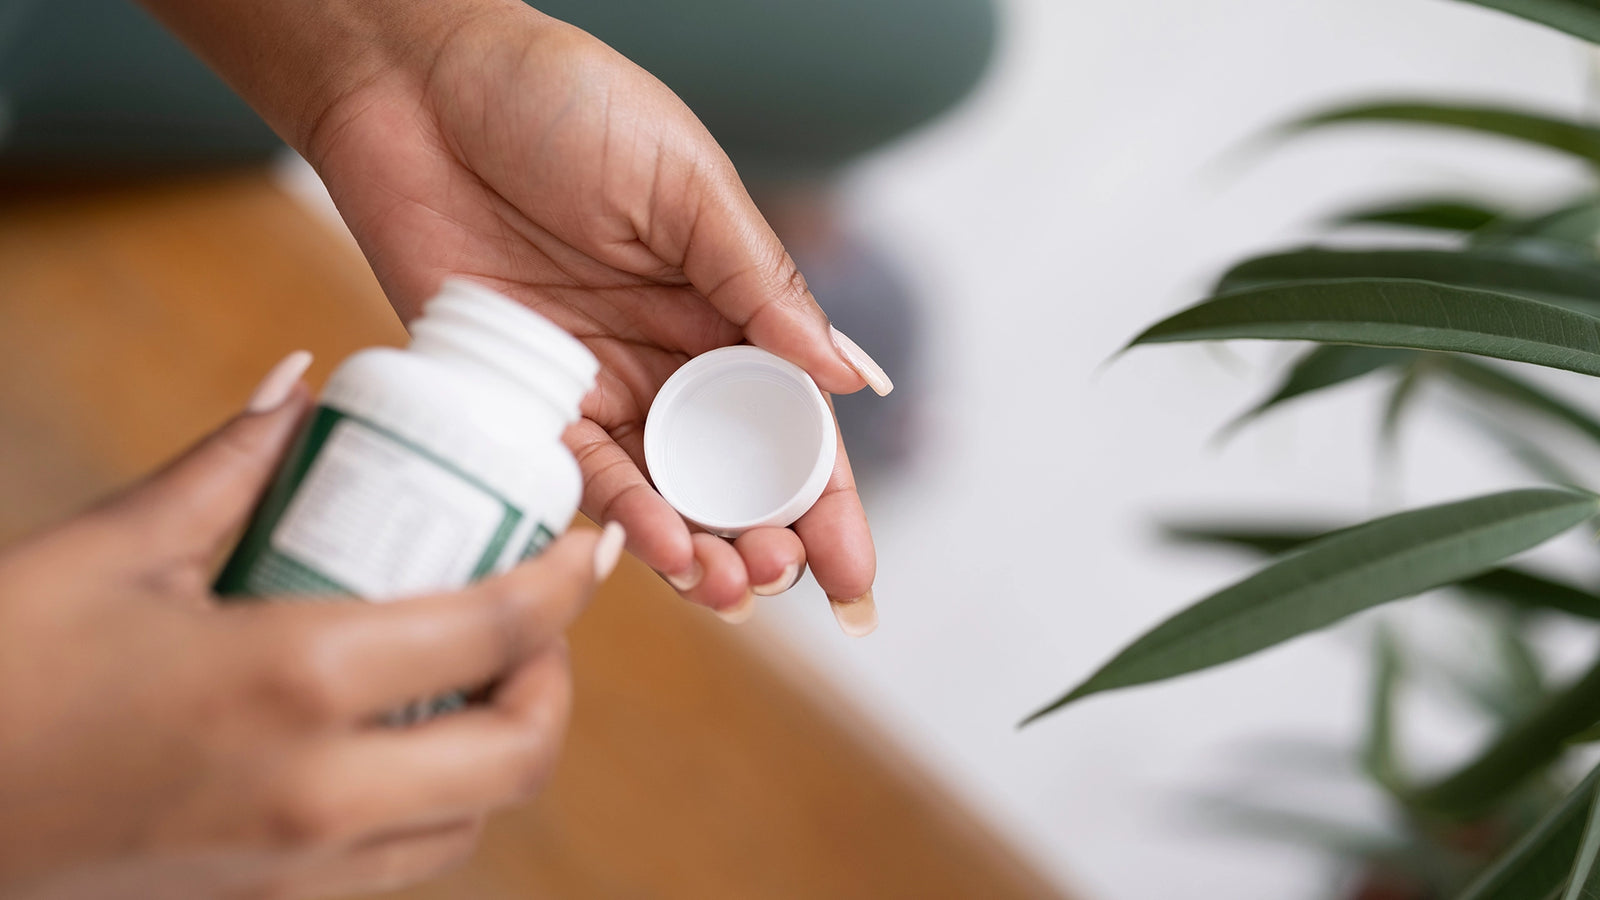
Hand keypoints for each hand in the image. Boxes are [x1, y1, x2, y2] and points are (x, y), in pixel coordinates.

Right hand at [0, 368, 615, 899]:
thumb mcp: (114, 547)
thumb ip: (234, 463)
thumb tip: (304, 387)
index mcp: (291, 681)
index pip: (496, 631)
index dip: (566, 581)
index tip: (589, 543)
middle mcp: (320, 792)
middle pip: (522, 749)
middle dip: (554, 674)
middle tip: (531, 612)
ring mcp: (301, 866)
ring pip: (475, 815)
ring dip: (505, 740)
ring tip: (477, 669)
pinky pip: (409, 856)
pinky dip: (442, 794)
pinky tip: (403, 731)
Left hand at [298, 1, 888, 633]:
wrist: (416, 83)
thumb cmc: (559, 100)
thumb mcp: (685, 181)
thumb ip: (760, 281)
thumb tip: (847, 377)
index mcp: (723, 303)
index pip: (791, 419)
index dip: (825, 496)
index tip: (851, 567)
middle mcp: (667, 355)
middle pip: (732, 474)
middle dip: (769, 538)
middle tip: (781, 576)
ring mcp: (596, 383)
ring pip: (663, 494)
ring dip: (701, 548)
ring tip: (731, 587)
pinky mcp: (522, 398)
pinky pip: (579, 477)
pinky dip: (623, 520)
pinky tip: (662, 549)